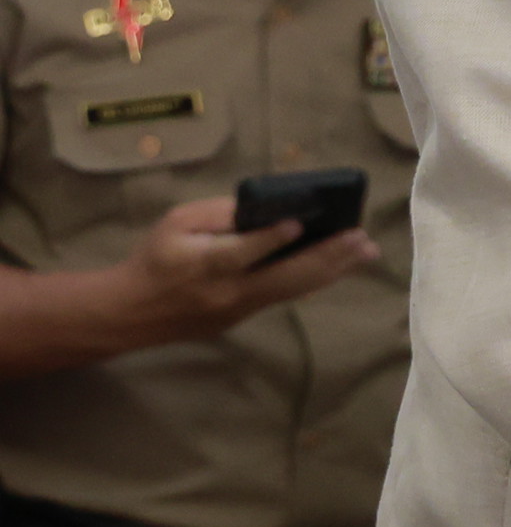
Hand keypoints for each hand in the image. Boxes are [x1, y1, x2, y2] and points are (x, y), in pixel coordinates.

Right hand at [120, 197, 376, 346]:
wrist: (129, 312)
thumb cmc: (154, 258)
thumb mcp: (175, 224)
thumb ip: (217, 215)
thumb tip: (262, 207)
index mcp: (204, 265)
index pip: (242, 253)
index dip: (271, 239)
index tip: (300, 223)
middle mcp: (227, 292)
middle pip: (284, 277)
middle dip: (326, 256)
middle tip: (361, 238)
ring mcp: (238, 310)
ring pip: (292, 290)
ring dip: (332, 270)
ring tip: (365, 252)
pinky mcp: (242, 318)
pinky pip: (283, 296)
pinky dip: (312, 280)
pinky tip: (337, 267)